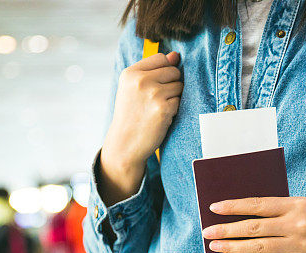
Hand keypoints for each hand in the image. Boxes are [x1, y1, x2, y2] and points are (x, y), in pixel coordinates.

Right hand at [100, 51, 182, 202]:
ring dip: (173, 98)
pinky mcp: (163, 108)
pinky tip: (161, 118)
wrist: (125, 143)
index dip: (164, 72)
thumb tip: (176, 55)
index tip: (154, 86)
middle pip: (173, 71)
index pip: (161, 58)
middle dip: (171, 85)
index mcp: (131, 73)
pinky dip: (174, 110)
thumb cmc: (132, 115)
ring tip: (157, 109)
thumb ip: (154, 70)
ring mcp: (153, 94)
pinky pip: (180, 101)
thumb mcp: (134, 89)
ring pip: (179, 86)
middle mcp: (141, 80)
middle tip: (156, 101)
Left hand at [201, 197, 305, 252]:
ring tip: (215, 246)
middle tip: (208, 232)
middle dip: (227, 230)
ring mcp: (296, 245)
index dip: (234, 207)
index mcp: (294, 205)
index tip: (214, 208)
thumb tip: (239, 214)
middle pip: (254, 228)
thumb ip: (274, 208)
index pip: (257, 205)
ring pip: (258, 247)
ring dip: (233, 246)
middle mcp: (295, 225)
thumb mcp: (298, 203)